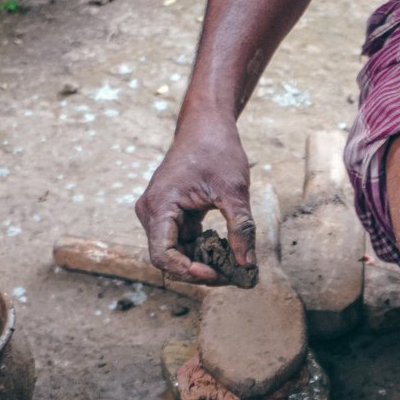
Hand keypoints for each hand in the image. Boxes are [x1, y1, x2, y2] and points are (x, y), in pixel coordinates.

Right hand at [135, 112, 255, 282]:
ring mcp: (160, 214)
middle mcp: (152, 212)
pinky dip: (203, 251)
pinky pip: (183, 243)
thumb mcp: (234, 191)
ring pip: (177, 253)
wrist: (207, 125)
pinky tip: (226, 250)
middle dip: (198, 270)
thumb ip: (241, 228)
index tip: (217, 274)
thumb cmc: (217, 150)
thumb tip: (247, 265)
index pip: (163, 256)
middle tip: (231, 275)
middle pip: (169, 259)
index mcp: (159, 205)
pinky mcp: (171, 215)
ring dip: (202, 263)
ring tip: (232, 264)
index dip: (188, 271)